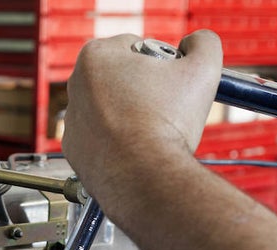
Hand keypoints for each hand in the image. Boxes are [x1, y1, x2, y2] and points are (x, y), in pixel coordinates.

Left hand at [63, 30, 222, 200]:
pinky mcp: (75, 152)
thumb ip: (204, 42)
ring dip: (132, 117)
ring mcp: (72, 122)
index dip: (162, 65)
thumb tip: (196, 42)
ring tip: (153, 133)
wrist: (145, 181)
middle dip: (144, 90)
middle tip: (167, 109)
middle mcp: (75, 86)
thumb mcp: (203, 68)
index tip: (173, 84)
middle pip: (121, 78)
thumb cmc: (168, 124)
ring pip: (112, 110)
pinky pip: (102, 141)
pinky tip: (137, 152)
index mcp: (95, 56)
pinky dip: (118, 144)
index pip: (137, 48)